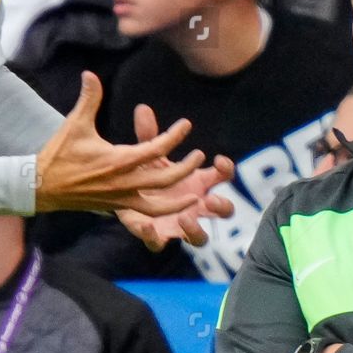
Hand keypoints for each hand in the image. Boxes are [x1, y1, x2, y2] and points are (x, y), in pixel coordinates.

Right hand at [33, 72, 206, 215]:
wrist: (41, 187)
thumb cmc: (59, 154)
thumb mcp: (75, 124)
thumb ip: (89, 99)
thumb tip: (90, 74)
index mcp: (117, 160)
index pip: (155, 149)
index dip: (174, 136)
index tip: (186, 125)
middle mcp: (123, 182)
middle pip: (165, 179)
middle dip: (186, 167)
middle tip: (200, 155)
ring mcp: (121, 199)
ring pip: (159, 205)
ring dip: (179, 199)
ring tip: (196, 194)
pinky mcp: (117, 208)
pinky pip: (145, 214)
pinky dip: (162, 213)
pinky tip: (173, 208)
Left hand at [115, 103, 234, 250]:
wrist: (126, 198)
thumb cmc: (148, 173)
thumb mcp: (149, 154)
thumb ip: (147, 135)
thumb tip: (142, 109)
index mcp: (198, 181)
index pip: (222, 175)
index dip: (226, 169)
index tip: (219, 160)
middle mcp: (196, 204)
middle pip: (224, 210)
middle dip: (223, 206)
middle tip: (212, 200)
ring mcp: (181, 224)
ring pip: (201, 237)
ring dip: (197, 230)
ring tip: (186, 218)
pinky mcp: (161, 237)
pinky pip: (160, 243)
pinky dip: (155, 237)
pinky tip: (147, 226)